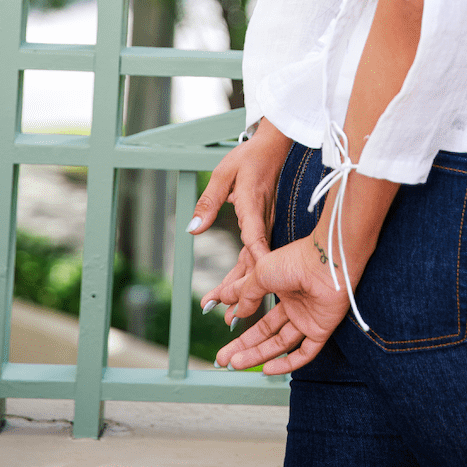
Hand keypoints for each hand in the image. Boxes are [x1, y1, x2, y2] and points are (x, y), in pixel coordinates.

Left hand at [191, 118, 290, 310]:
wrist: (273, 147)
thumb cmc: (248, 157)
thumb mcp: (223, 173)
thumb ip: (208, 201)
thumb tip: (193, 228)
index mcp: (253, 208)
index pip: (254, 242)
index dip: (253, 269)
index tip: (247, 293)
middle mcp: (263, 222)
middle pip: (253, 263)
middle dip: (241, 292)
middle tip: (226, 319)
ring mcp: (266, 225)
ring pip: (255, 263)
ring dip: (242, 289)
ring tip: (229, 315)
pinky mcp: (264, 226)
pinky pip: (256, 255)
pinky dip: (246, 275)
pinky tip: (239, 291)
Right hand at [213, 234, 354, 374]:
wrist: (327, 261)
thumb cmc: (296, 259)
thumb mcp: (262, 273)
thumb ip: (247, 294)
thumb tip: (235, 312)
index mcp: (282, 286)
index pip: (257, 309)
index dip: (240, 320)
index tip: (224, 328)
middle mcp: (295, 304)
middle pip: (266, 331)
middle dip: (243, 346)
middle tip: (222, 359)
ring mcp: (308, 318)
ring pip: (280, 344)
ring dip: (257, 355)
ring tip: (235, 364)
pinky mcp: (320, 330)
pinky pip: (304, 353)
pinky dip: (286, 364)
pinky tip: (266, 369)